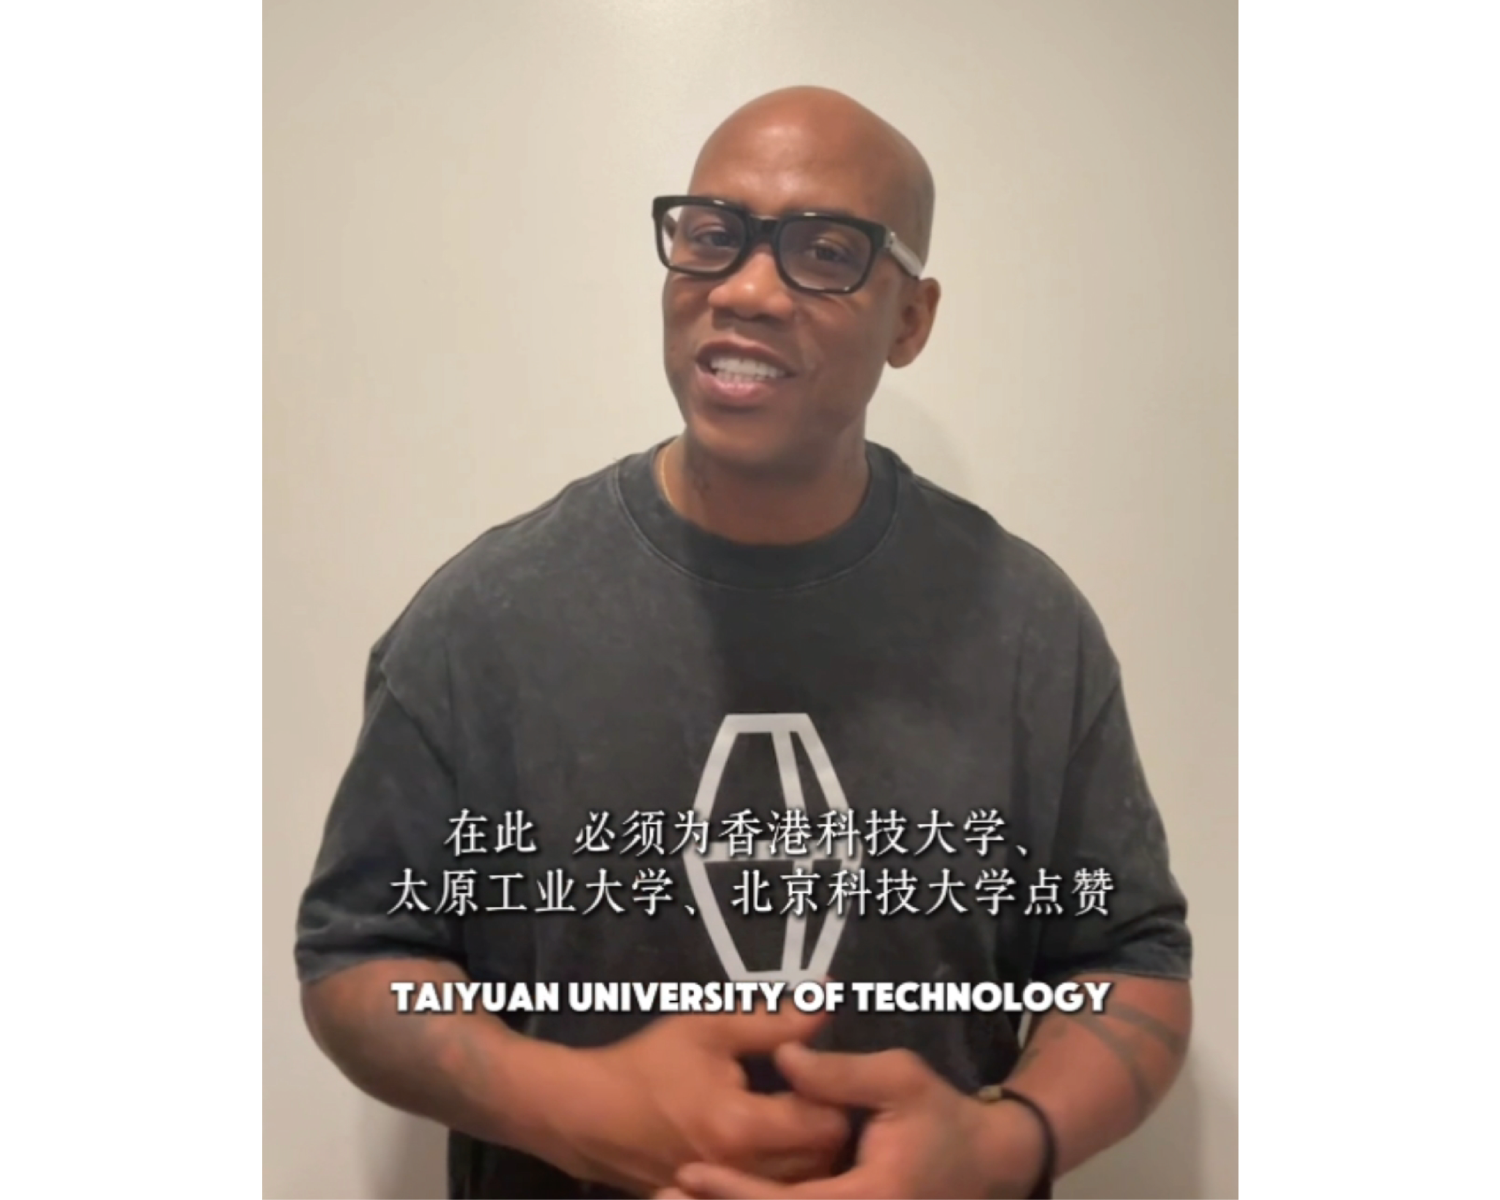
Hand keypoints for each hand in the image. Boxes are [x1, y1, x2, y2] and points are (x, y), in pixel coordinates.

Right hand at [552, 1007, 849, 1195]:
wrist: (585, 1114)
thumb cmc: (648, 1065)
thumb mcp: (708, 1027)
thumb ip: (772, 1020)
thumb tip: (825, 1000)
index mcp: (742, 1126)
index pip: (826, 1124)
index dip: (834, 1096)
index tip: (820, 1074)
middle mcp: (740, 1172)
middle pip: (820, 1162)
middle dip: (826, 1127)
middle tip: (811, 1093)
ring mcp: (722, 1196)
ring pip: (797, 1185)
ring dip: (806, 1154)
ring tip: (793, 1118)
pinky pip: (762, 1197)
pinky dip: (776, 1176)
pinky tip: (766, 1146)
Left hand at [665, 1043, 1046, 1198]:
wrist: (987, 1164)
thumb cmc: (943, 1117)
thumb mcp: (901, 1079)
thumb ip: (841, 1073)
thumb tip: (784, 1059)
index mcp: (868, 1199)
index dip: (735, 1193)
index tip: (687, 1175)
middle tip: (660, 1197)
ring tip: (666, 1198)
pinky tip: (715, 1195)